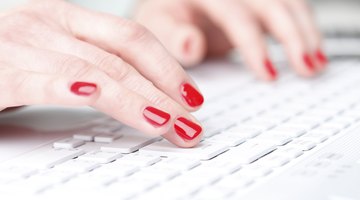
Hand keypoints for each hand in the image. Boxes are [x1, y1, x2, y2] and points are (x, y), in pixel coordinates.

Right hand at [0, 0, 203, 146]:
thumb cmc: (9, 63)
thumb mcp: (58, 57)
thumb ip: (95, 68)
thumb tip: (143, 94)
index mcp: (68, 18)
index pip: (132, 39)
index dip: (167, 68)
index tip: (191, 96)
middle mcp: (49, 23)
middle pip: (123, 57)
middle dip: (164, 90)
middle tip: (190, 120)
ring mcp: (23, 42)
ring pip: (97, 70)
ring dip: (137, 100)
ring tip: (168, 124)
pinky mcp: (0, 69)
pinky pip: (45, 79)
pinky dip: (73, 87)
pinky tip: (96, 96)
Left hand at [135, 0, 327, 79]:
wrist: (170, 4)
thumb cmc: (163, 18)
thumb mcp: (157, 27)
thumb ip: (173, 37)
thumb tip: (192, 45)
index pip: (236, 15)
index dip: (254, 45)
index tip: (268, 74)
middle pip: (270, 3)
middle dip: (293, 36)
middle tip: (306, 68)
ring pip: (286, 3)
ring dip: (305, 31)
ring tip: (315, 63)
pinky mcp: (256, 2)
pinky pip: (287, 7)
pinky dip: (303, 27)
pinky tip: (312, 48)